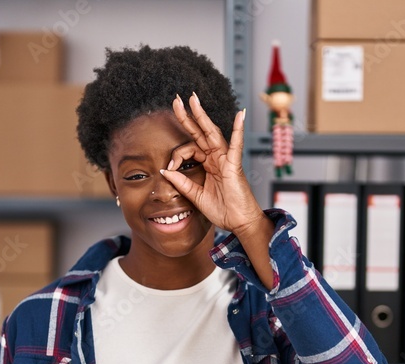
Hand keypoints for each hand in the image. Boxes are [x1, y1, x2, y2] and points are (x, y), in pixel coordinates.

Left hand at [162, 93, 267, 236]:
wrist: (238, 222)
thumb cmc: (222, 210)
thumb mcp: (196, 196)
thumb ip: (182, 183)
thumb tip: (165, 172)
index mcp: (208, 164)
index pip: (188, 150)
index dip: (176, 156)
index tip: (168, 168)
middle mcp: (216, 158)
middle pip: (200, 132)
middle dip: (188, 116)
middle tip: (177, 99)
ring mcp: (226, 159)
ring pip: (212, 133)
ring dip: (202, 116)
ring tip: (194, 100)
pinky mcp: (234, 166)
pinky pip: (236, 145)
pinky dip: (238, 130)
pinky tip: (239, 115)